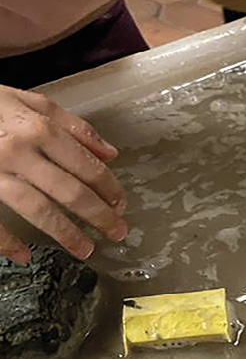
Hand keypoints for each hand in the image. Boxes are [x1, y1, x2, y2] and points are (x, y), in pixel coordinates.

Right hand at [0, 86, 126, 263]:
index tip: (121, 203)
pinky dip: (7, 242)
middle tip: (117, 232)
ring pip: (37, 209)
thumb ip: (73, 126)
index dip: (108, 187)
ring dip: (65, 233)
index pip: (85, 164)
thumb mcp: (29, 102)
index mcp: (39, 128)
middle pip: (69, 190)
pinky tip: (24, 255)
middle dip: (98, 215)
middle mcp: (19, 151)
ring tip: (85, 249)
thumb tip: (110, 152)